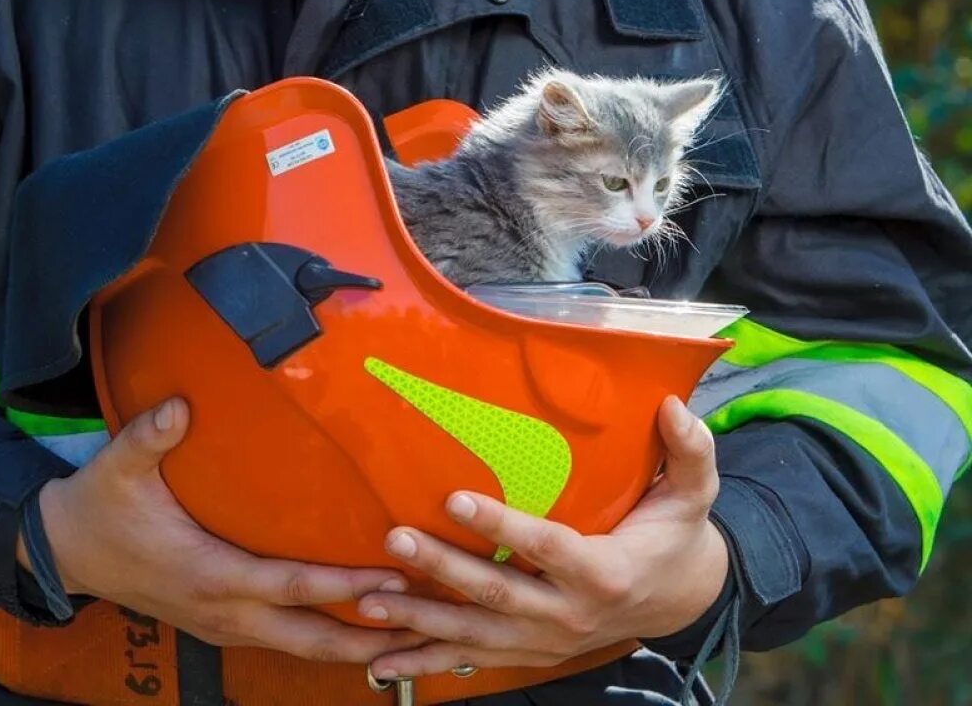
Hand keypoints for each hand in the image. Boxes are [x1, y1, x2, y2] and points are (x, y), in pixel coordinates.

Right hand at [22, 398, 421, 662]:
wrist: (65, 554)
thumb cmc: (99, 511)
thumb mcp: (117, 468)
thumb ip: (149, 437)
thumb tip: (177, 406)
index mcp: (209, 574)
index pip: (290, 585)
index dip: (343, 586)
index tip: (392, 579)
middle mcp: (223, 611)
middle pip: (308, 638)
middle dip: (368, 638)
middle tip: (423, 627)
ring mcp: (223, 625)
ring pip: (299, 647)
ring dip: (353, 645)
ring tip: (408, 635)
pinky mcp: (222, 625)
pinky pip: (283, 640)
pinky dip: (323, 639)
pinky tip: (357, 629)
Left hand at [359, 396, 727, 678]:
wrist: (679, 600)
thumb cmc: (674, 536)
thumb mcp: (693, 492)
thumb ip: (689, 451)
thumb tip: (671, 406)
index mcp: (604, 571)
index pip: (545, 546)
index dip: (500, 525)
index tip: (454, 499)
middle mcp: (571, 613)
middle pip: (497, 593)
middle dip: (442, 568)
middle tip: (395, 538)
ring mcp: (547, 640)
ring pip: (476, 633)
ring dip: (421, 618)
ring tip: (373, 599)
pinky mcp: (530, 652)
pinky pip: (472, 659)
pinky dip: (426, 661)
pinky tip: (382, 661)